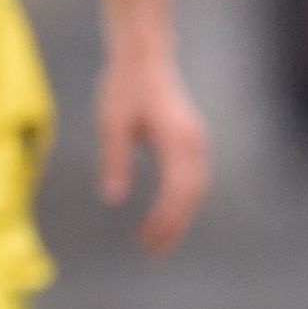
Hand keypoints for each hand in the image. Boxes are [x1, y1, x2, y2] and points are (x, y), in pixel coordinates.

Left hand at [98, 45, 211, 252]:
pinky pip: (194, 178)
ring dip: (180, 216)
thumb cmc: (124, 88)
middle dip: (174, 226)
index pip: (176, 190)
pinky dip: (183, 200)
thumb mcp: (111, 124)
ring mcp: (196, 140)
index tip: (147, 240)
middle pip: (192, 195)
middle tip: (152, 251)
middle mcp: (193, 142)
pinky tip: (166, 214)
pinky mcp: (191, 139)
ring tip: (157, 239)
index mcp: (176, 139)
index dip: (164, 219)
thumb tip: (113, 198)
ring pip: (196, 188)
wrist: (144, 57)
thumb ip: (114, 161)